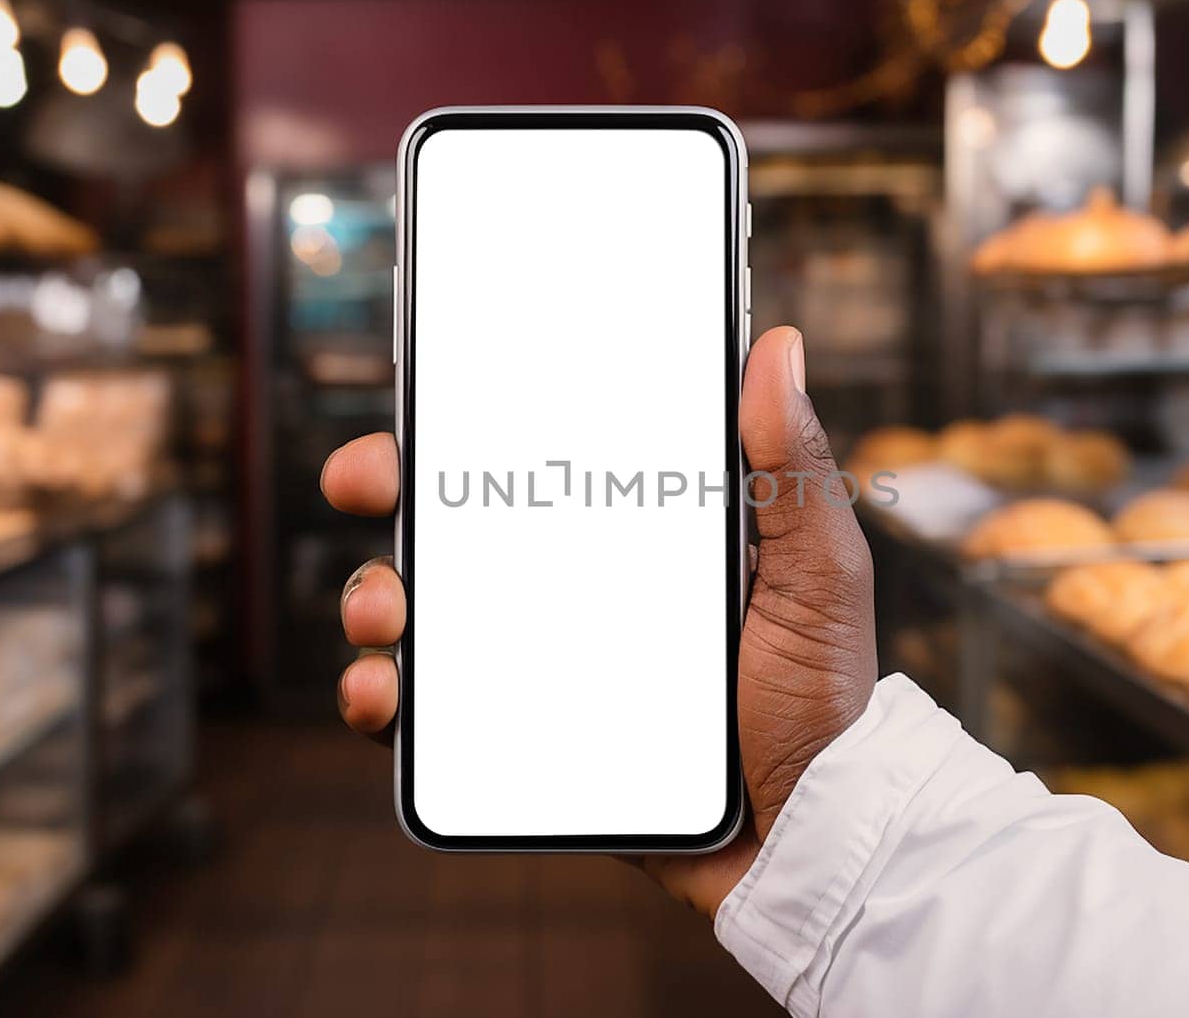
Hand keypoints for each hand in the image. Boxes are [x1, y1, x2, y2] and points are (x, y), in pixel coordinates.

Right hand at [322, 326, 877, 915]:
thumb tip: (778, 347)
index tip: (429, 392)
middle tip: (367, 479)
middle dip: (393, 488)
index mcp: (637, 535)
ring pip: (429, 612)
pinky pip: (434, 715)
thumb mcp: (818, 575)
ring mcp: (543, 662)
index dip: (475, 420)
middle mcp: (578, 589)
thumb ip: (793, 470)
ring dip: (376, 593)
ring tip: (383, 608)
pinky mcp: (522, 737)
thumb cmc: (821, 701)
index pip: (543, 458)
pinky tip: (382, 694)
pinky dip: (385, 699)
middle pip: (463, 524)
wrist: (802, 840)